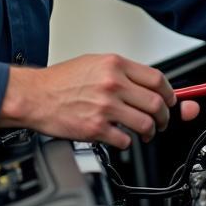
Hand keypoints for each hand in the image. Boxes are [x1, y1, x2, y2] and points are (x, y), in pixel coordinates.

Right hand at [0, 53, 199, 148]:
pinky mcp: (96, 128)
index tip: (170, 101)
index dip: (169, 94)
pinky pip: (125, 140)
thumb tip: (145, 85)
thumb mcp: (95, 63)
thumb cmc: (60, 81)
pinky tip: (120, 138)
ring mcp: (105, 106)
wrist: (34, 96)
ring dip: (150, 132)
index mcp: (115, 65)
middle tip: (161, 121)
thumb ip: (121, 72)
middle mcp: (113, 83)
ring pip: (145, 123)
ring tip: (145, 133)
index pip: (157, 79)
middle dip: (164, 116)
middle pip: (156, 103)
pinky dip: (127, 143)